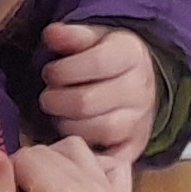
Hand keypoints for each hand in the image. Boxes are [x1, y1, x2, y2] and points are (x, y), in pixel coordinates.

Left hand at [37, 23, 160, 163]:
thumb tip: (52, 34)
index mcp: (132, 54)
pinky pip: (108, 157)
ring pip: (96, 130)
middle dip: (56, 100)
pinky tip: (74, 141)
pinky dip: (88, 152)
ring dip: (66, 125)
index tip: (50, 72)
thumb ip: (72, 36)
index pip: (96, 63)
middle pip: (86, 102)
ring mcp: (142, 119)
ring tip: (59, 115)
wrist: (138, 82)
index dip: (62, 70)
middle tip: (48, 96)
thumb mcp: (92, 39)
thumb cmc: (105, 59)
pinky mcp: (137, 145)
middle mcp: (142, 88)